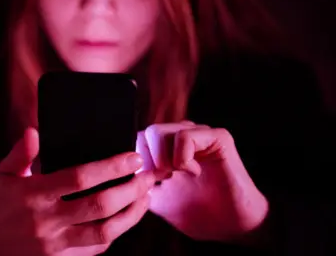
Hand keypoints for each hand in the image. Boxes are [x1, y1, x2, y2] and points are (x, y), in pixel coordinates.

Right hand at [0, 128, 167, 255]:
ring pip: (104, 232)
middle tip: (147, 176)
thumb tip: (34, 130)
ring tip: (145, 197)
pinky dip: (115, 233)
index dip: (110, 167)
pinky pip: (94, 249)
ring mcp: (55, 243)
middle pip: (99, 205)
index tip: (132, 158)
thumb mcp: (2, 175)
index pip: (80, 177)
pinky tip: (126, 218)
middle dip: (130, 189)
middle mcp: (47, 220)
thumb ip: (20, 153)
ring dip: (131, 214)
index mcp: (34, 193)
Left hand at [137, 122, 267, 241]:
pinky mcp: (217, 137)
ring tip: (178, 176)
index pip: (140, 139)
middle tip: (164, 180)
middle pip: (147, 133)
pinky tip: (193, 172)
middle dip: (149, 161)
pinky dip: (181, 158)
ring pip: (159, 132)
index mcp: (169, 148)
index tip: (151, 182)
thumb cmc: (197, 212)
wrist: (231, 225)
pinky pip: (184, 136)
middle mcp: (183, 136)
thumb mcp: (157, 199)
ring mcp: (199, 134)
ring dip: (162, 160)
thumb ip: (140, 183)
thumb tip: (125, 171)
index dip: (139, 161)